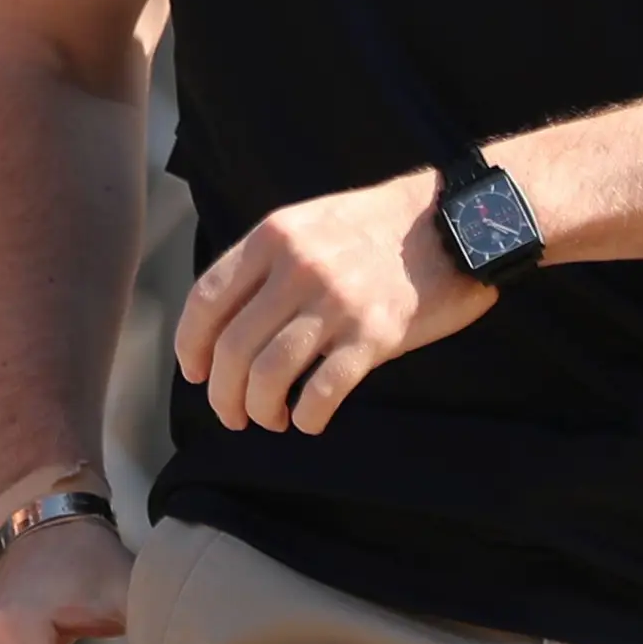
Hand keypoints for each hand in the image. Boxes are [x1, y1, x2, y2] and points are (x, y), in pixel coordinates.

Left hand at [175, 166, 495, 434]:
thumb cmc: (373, 228)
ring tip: (269, 419)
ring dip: (259, 410)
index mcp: (272, 236)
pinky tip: (308, 420)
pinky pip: (323, 392)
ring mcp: (336, 302)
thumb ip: (264, 263)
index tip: (196, 372)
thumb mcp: (307, 223)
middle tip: (232, 413)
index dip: (190, 345)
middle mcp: (297, 267)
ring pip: (269, 375)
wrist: (452, 223)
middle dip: (223, 394)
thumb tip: (221, 326)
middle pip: (233, 348)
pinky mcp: (375, 335)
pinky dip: (306, 416)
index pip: (206, 300)